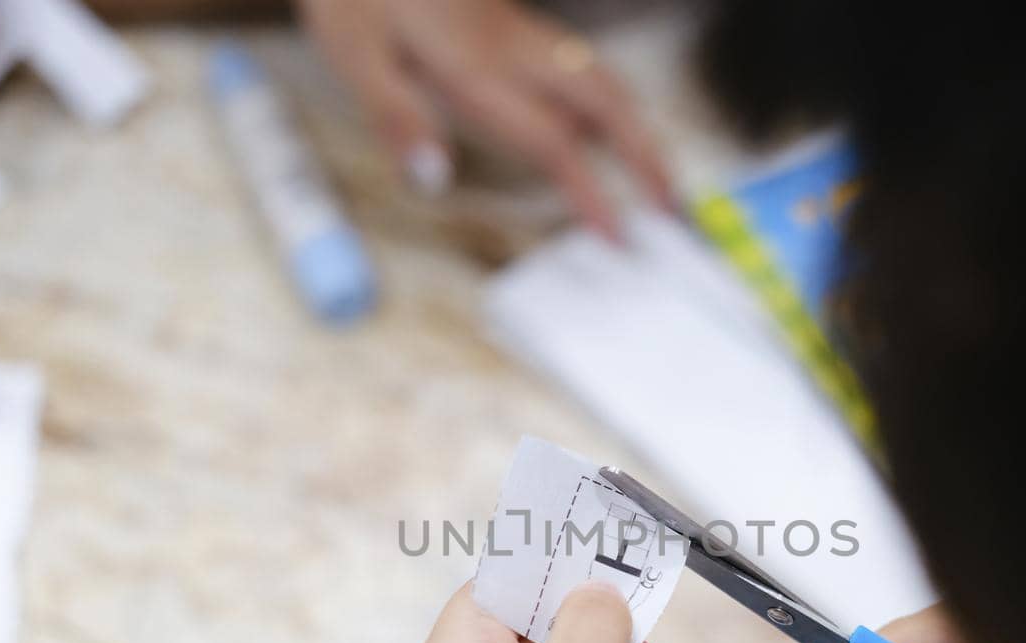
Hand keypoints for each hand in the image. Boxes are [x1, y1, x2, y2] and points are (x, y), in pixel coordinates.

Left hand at [295, 0, 673, 239]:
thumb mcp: (352, 52)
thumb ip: (397, 117)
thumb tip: (436, 179)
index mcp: (474, 63)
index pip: (552, 139)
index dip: (592, 192)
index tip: (621, 237)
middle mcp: (509, 43)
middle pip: (604, 100)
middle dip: (646, 154)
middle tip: (673, 207)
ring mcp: (513, 26)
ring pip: (597, 77)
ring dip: (634, 125)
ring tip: (655, 170)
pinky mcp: (503, 17)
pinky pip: (572, 63)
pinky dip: (603, 100)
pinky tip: (596, 121)